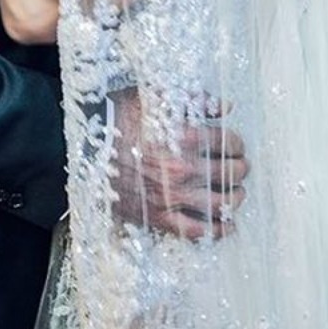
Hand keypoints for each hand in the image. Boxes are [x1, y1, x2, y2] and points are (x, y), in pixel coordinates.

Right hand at [110, 88, 249, 239]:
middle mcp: (181, 168)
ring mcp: (170, 195)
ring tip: (237, 193)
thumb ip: (195, 100)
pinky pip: (195, 231)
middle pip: (229, 174)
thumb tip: (225, 106)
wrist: (86, 147)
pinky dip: (216, 231)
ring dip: (235, 199)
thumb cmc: (118, 118)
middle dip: (240, 170)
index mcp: (183, 137)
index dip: (237, 144)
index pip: (228, 143)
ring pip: (219, 204)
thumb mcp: (155, 97)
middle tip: (241, 167)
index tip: (236, 145)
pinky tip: (227, 227)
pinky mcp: (157, 216)